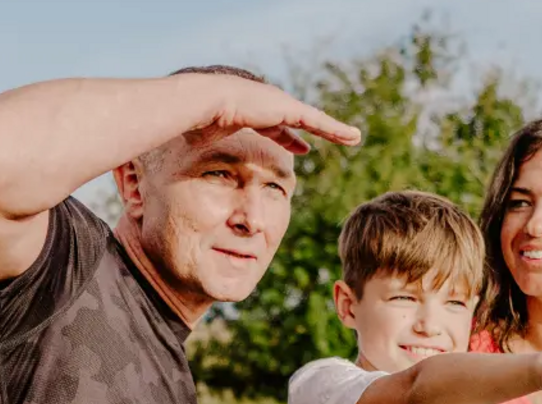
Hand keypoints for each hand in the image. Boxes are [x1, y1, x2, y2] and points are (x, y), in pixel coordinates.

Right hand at [181, 75, 361, 154]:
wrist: (204, 103)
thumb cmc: (198, 123)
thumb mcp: (206, 141)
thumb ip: (207, 148)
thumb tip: (188, 163)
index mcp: (252, 112)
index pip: (275, 127)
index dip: (288, 137)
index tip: (300, 146)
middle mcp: (269, 105)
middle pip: (297, 120)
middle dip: (313, 129)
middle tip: (329, 136)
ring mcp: (279, 105)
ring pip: (313, 120)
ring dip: (333, 130)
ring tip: (353, 137)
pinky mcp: (288, 108)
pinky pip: (317, 121)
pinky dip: (335, 129)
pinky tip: (352, 137)